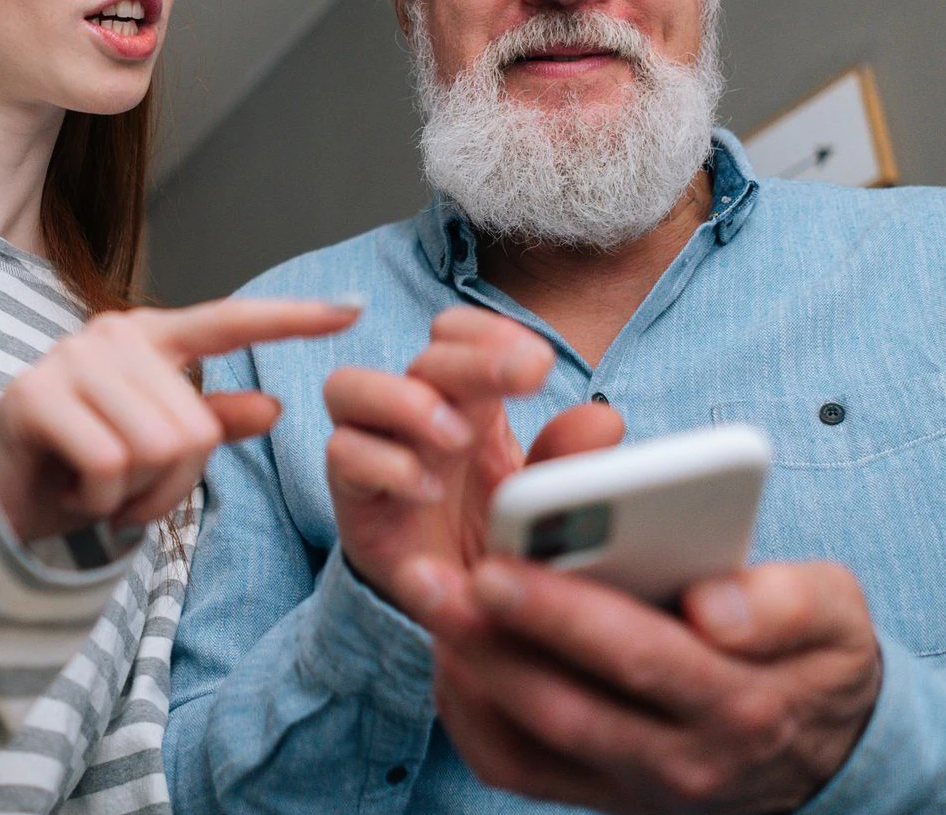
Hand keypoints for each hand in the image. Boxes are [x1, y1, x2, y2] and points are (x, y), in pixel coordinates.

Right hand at [0, 298, 357, 541]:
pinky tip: (72, 491)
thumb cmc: (80, 469)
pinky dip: (97, 499)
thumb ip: (210, 425)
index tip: (356, 310)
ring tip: (99, 491)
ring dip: (133, 497)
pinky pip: (108, 463)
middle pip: (194, 427)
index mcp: (150, 338)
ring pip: (155, 447)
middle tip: (126, 493)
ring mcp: (70, 361)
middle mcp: (112, 336)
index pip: (229, 321)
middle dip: (169, 486)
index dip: (293, 318)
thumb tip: (275, 408)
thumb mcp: (154, 453)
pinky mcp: (33, 395)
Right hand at [322, 306, 623, 611]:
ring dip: (404, 400)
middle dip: (470, 360)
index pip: (456, 333)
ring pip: (349, 386)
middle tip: (525, 378)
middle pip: (420, 357)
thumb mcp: (543, 503)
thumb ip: (570, 463)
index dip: (487, 333)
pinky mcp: (354, 496)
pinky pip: (342, 455)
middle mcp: (415, 415)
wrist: (464, 612)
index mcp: (465, 401)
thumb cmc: (499, 540)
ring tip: (457, 437)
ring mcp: (377, 449)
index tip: (538, 363)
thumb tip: (604, 419)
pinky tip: (427, 489)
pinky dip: (383, 463)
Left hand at [419, 556, 882, 813]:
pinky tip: (452, 649)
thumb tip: (712, 605)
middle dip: (488, 638)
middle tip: (430, 576)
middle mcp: (681, 759)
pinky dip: (472, 713)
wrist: (828, 752)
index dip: (563, 615)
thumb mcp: (835, 613)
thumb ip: (785, 602)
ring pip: (530, 741)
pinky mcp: (599, 793)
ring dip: (468, 672)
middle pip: (566, 704)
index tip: (501, 567)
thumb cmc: (815, 656)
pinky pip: (517, 766)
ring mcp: (634, 785)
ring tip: (428, 599)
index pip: (640, 658)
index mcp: (742, 704)